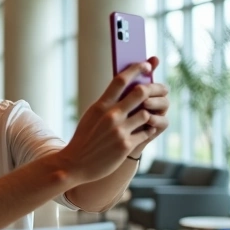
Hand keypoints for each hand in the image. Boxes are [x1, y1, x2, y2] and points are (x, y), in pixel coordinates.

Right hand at [62, 58, 166, 181]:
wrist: (74, 164)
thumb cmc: (84, 138)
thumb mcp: (91, 116)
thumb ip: (106, 103)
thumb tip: (125, 88)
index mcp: (100, 105)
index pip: (120, 80)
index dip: (136, 69)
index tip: (147, 65)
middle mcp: (110, 115)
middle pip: (140, 93)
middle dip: (151, 90)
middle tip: (155, 91)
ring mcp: (119, 131)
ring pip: (146, 114)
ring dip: (148, 115)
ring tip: (144, 118)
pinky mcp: (126, 145)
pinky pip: (146, 132)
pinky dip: (146, 131)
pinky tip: (141, 133)